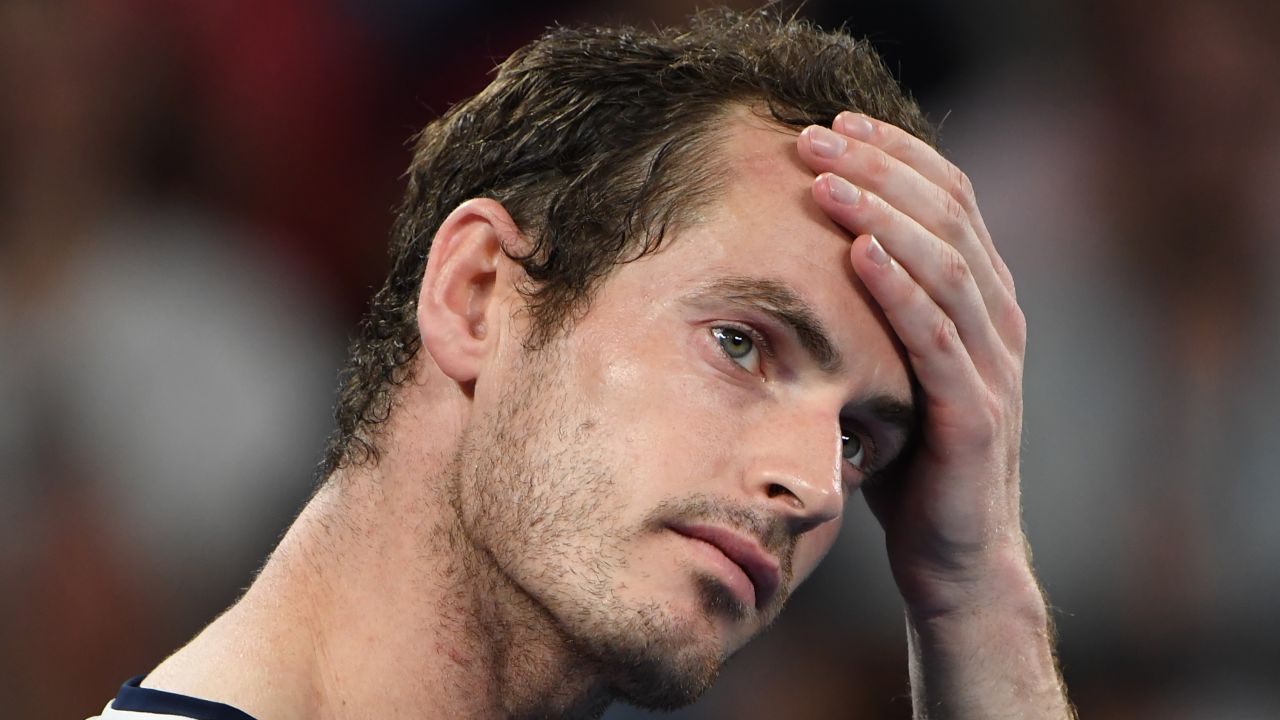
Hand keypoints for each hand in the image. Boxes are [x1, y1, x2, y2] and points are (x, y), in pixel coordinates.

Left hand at [796, 112, 1029, 615]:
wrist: (956, 560)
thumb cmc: (915, 463)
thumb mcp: (894, 371)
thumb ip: (877, 316)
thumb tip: (807, 257)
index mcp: (982, 304)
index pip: (952, 202)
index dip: (899, 155)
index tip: (839, 124)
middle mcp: (998, 323)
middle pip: (949, 218)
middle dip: (881, 168)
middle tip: (815, 136)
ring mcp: (994, 368)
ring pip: (948, 267)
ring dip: (884, 214)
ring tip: (826, 179)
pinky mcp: (976, 415)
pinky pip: (938, 339)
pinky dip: (899, 290)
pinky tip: (859, 252)